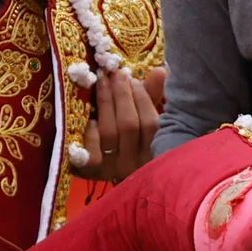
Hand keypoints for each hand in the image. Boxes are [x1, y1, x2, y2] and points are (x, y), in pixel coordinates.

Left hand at [73, 67, 164, 181]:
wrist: (118, 179)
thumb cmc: (135, 143)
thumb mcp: (146, 121)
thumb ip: (152, 98)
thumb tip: (161, 71)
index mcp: (155, 152)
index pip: (151, 123)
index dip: (142, 98)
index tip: (132, 79)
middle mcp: (136, 163)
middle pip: (128, 126)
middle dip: (121, 95)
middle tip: (116, 74)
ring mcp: (112, 169)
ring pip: (109, 134)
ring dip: (105, 103)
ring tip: (102, 82)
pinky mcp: (91, 172)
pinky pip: (91, 153)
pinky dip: (90, 133)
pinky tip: (90, 117)